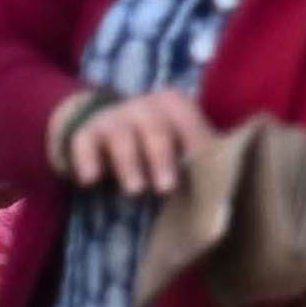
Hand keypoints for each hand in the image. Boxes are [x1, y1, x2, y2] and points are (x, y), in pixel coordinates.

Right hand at [59, 89, 214, 197]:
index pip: (189, 123)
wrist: (106, 126)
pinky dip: (86, 160)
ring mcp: (114, 117)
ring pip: (121, 136)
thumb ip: (197, 160)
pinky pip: (84, 143)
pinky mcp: (86, 131)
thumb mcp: (178, 144)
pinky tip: (91, 180)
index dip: (196, 147)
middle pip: (156, 129)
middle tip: (166, 188)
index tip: (203, 172)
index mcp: (175, 106)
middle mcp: (144, 105)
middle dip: (161, 158)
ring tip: (135, 191)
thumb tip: (222, 201)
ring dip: (128, 163)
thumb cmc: (157, 143)